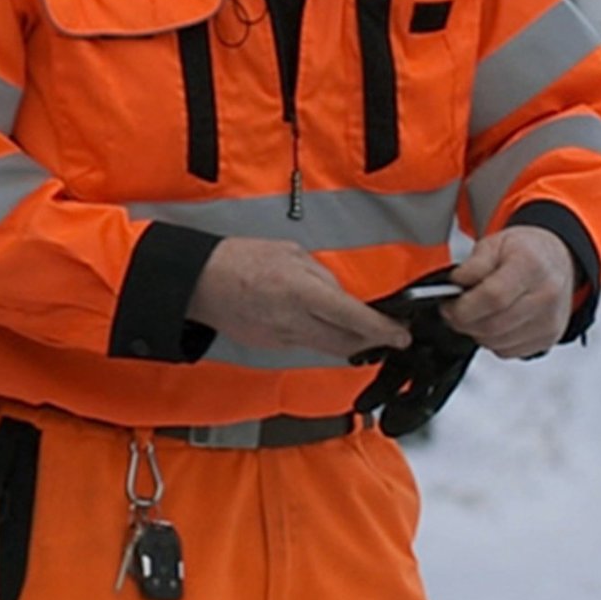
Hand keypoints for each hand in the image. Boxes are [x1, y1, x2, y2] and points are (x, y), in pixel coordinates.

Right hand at [186, 237, 407, 358]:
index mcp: (302, 292)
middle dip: (373, 341)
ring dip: (348, 340)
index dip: (383, 331)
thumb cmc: (240, 260)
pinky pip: (306, 344)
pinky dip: (320, 336)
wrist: (199, 283)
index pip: (354, 318)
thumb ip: (322, 275)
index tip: (401, 336)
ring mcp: (283, 338)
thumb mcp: (291, 253)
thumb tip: (342, 294)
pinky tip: (317, 322)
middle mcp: (295, 321)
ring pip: (329, 347)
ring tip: (358, 327)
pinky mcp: (273, 346)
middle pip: (348, 344)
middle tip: (389, 334)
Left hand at [447, 224, 574, 358]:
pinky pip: (507, 351)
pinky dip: (493, 341)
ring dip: (477, 332)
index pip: (493, 297)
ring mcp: (549, 321)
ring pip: (497, 342)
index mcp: (531, 266)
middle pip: (493, 325)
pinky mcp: (548, 339)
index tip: (449, 304)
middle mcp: (546, 295)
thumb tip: (456, 284)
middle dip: (464, 322)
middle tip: (454, 311)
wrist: (558, 263)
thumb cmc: (526, 252)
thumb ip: (473, 264)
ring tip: (476, 314)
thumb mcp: (496, 243)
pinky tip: (495, 322)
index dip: (464, 306)